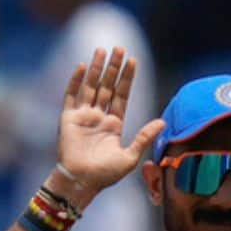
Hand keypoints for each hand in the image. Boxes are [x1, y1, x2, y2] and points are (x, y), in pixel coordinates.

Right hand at [55, 47, 160, 194]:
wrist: (81, 183)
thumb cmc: (105, 175)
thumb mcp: (130, 157)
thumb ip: (144, 137)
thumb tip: (163, 122)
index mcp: (114, 124)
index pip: (122, 95)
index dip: (127, 78)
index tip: (133, 60)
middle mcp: (99, 117)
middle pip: (107, 86)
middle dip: (113, 67)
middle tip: (119, 48)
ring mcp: (83, 117)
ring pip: (91, 86)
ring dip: (97, 69)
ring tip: (102, 50)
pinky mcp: (68, 119)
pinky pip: (71, 96)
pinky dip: (76, 81)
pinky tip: (82, 66)